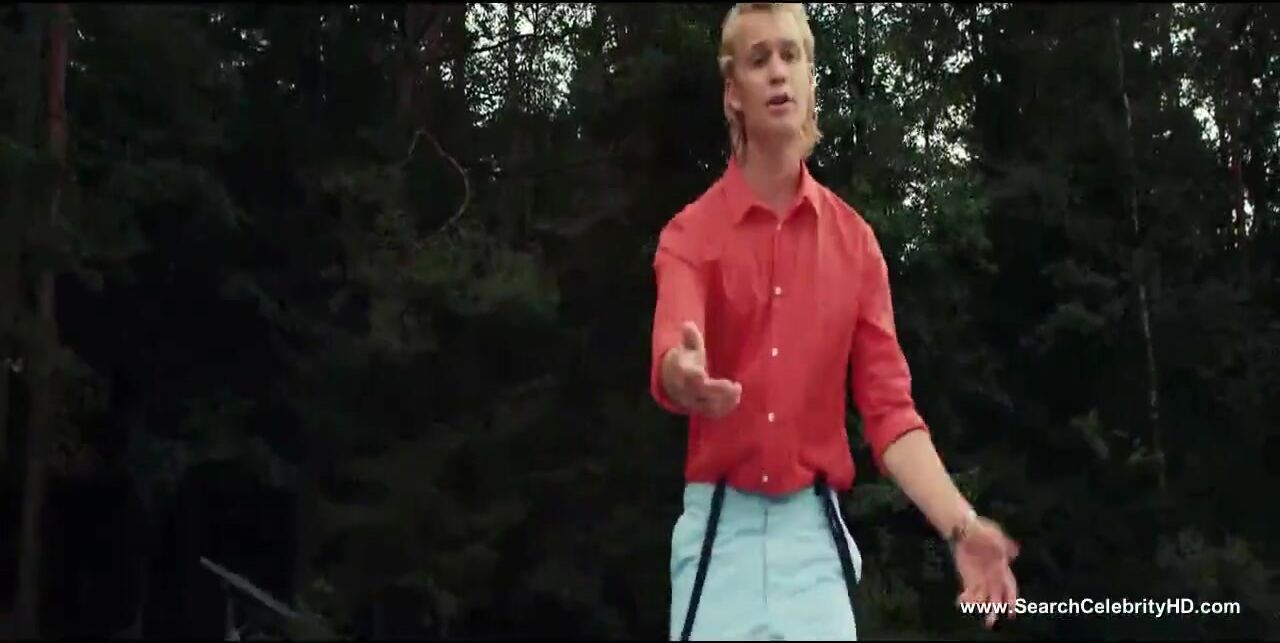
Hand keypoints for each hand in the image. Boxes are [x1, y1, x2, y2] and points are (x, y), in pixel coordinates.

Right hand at [661, 321, 741, 418]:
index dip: (695, 376)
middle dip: (719, 391)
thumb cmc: (685, 360)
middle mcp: (686, 389)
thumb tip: (687, 324)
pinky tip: (735, 400)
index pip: (687, 376)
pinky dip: (724, 409)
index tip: (702, 373)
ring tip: (737, 392)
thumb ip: (690, 337)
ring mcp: (692, 402)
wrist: (671, 382)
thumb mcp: (687, 347)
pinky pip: (711, 413)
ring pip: (707, 407)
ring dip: (725, 402)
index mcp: (682, 372)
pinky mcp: (699, 409)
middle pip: (701, 393)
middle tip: (736, 386)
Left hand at [952, 515, 1019, 629]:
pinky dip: (966, 599)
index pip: (1010, 588)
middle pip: (997, 598)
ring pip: (983, 598)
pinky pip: (969, 593)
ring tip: (972, 608)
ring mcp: (981, 579)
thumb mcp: (995, 536)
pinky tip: (960, 601)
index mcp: (1003, 569)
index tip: (1010, 612)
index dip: (1011, 600)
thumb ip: (1004, 546)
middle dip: (995, 609)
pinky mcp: (969, 579)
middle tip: (990, 621)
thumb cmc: (983, 531)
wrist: (965, 529)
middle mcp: (993, 577)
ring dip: (979, 606)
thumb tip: (1014, 553)